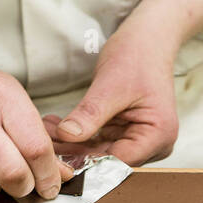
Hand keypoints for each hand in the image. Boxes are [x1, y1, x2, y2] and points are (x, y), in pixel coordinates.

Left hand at [50, 0, 202, 165]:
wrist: (147, 39)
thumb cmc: (138, 56)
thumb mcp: (110, 85)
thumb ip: (90, 114)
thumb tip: (67, 136)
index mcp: (158, 136)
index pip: (119, 163)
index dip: (88, 163)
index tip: (58, 159)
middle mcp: (153, 144)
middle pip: (108, 160)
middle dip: (75, 152)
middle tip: (45, 143)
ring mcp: (139, 139)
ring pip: (100, 152)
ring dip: (73, 144)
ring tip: (46, 132)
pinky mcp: (125, 132)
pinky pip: (99, 141)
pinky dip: (79, 135)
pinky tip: (56, 128)